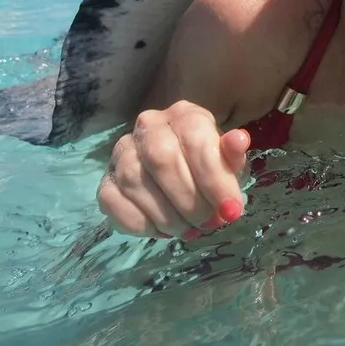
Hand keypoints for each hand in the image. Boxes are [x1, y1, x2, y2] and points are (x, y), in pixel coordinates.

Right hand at [96, 100, 249, 239]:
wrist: (180, 173)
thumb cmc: (208, 167)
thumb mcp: (228, 162)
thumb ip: (233, 155)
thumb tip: (239, 141)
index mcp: (185, 115)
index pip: (196, 142)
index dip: (215, 180)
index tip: (231, 210)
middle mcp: (149, 125)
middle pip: (162, 160)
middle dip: (190, 200)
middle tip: (208, 223)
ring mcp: (122, 151)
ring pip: (135, 182)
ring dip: (167, 215)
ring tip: (188, 228)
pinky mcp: (105, 179)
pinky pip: (113, 202)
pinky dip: (140, 223)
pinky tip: (161, 230)